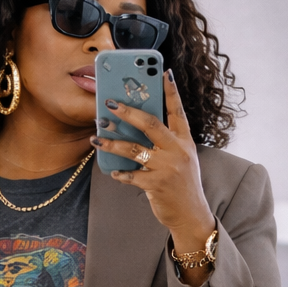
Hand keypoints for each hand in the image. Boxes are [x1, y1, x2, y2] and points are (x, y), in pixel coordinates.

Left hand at [91, 70, 214, 282]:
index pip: (177, 110)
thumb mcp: (182, 158)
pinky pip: (131, 175)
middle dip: (128, 112)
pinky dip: (120, 173)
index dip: (170, 91)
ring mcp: (167, 167)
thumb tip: (140, 125)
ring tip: (96, 136)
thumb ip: (167, 142)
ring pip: (134, 149)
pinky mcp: (156, 185)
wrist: (191, 215)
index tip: (162, 71)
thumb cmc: (182, 184)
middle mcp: (177, 151)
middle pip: (150, 124)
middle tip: (109, 104)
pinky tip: (112, 171)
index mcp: (184, 141)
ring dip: (112, 142)